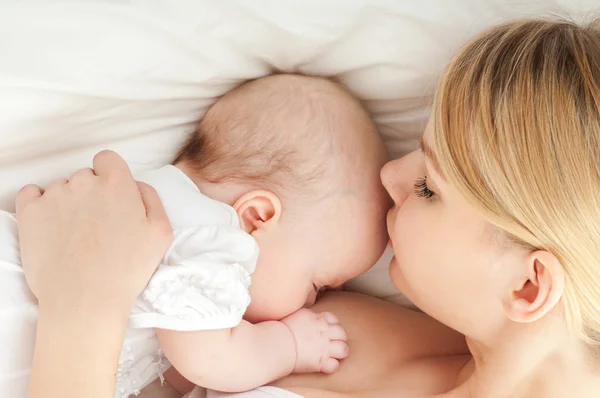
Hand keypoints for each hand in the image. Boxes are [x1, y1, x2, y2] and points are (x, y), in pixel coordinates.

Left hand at [16, 150, 172, 317]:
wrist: (85, 299)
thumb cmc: (126, 269)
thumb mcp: (161, 232)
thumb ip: (151, 198)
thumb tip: (135, 185)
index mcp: (116, 184)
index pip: (107, 158)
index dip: (110, 175)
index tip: (111, 196)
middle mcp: (83, 182)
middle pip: (85, 176)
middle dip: (91, 194)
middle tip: (98, 225)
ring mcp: (54, 196)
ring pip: (61, 188)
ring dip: (68, 203)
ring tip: (75, 235)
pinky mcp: (29, 213)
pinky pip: (31, 194)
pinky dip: (40, 205)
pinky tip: (52, 225)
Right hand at [281, 308, 347, 373]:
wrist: (277, 343)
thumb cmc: (281, 328)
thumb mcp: (296, 314)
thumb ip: (306, 314)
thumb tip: (307, 315)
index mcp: (317, 319)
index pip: (334, 319)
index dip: (333, 324)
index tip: (328, 328)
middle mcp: (324, 332)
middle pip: (342, 333)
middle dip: (340, 338)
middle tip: (332, 342)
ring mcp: (324, 348)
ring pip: (344, 349)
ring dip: (340, 352)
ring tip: (333, 354)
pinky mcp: (320, 362)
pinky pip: (335, 366)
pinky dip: (332, 366)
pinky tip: (326, 365)